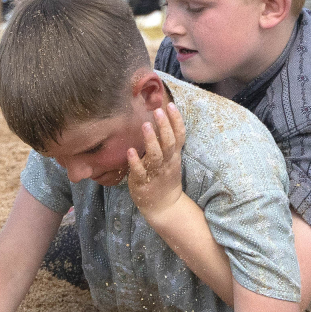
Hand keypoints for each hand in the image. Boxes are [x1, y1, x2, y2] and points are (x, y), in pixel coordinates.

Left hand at [126, 102, 186, 219]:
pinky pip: (140, 172)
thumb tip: (161, 119)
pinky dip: (136, 161)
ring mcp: (156, 173)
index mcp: (174, 156)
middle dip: (165, 126)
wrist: (164, 206)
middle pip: (169, 143)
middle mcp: (167, 163)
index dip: (176, 120)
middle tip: (158, 110)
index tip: (170, 105)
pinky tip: (130, 151)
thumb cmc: (164, 178)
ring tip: (145, 125)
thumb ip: (167, 142)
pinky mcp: (143, 183)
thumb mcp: (171, 159)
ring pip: (156, 156)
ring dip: (151, 140)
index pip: (179, 136)